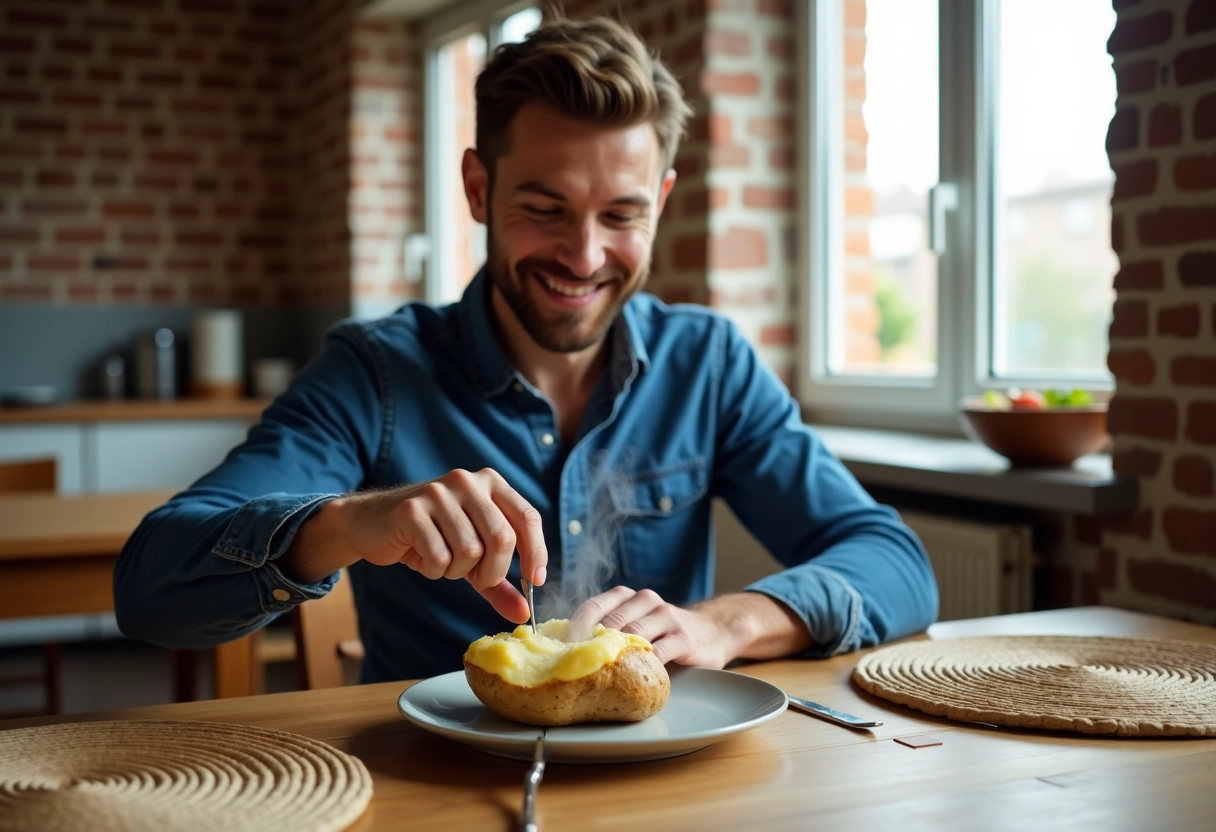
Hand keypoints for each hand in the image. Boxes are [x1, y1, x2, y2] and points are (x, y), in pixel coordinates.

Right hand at [286, 468, 546, 622]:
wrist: (371, 523)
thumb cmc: (430, 537)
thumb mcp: (470, 558)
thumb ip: (499, 583)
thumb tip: (524, 614)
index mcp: (490, 483)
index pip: (527, 517)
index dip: (536, 552)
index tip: (534, 581)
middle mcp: (467, 481)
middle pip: (501, 538)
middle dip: (493, 571)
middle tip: (477, 577)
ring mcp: (438, 492)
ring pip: (470, 551)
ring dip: (458, 571)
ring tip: (443, 561)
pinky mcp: (411, 510)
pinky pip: (439, 557)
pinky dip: (434, 570)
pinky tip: (423, 558)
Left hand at [566, 586, 740, 667]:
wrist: (712, 631)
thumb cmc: (662, 634)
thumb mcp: (634, 625)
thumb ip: (605, 632)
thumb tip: (560, 652)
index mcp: (626, 596)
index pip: (593, 606)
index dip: (574, 627)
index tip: (557, 649)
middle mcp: (645, 600)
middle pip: (610, 621)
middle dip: (589, 644)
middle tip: (572, 666)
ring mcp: (666, 616)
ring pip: (633, 633)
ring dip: (614, 654)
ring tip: (597, 673)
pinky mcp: (685, 637)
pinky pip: (660, 650)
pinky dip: (644, 663)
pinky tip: (633, 677)